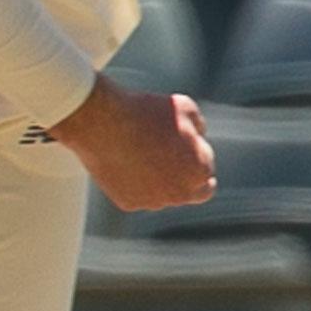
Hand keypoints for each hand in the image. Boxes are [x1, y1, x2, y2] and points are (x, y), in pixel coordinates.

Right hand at [49, 75, 215, 211]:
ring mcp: (154, 201)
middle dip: (190, 179)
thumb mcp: (184, 107)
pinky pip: (139, 195)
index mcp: (200, 170)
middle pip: (196, 192)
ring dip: (161, 180)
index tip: (184, 145)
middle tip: (179, 163)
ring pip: (164, 193)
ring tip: (141, 151)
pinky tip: (125, 161)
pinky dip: (135, 182)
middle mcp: (181, 192)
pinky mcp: (129, 203)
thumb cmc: (145, 111)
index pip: (207, 170)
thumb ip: (198, 127)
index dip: (196, 155)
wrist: (103, 123)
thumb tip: (198, 137)